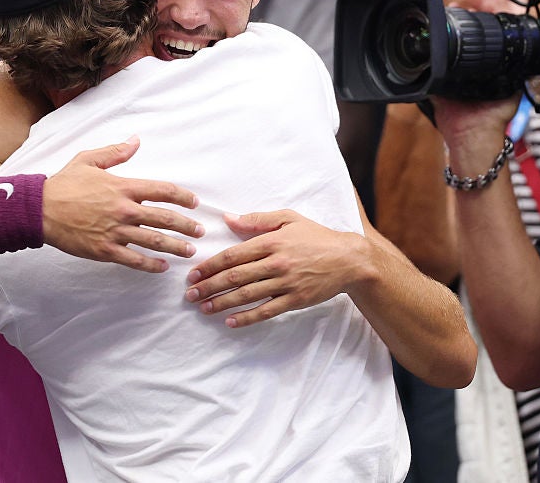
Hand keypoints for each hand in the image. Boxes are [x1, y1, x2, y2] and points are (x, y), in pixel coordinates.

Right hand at [43, 135, 202, 273]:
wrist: (39, 209)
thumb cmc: (63, 184)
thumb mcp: (88, 160)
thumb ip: (115, 152)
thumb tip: (136, 140)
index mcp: (123, 187)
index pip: (162, 190)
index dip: (182, 196)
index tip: (194, 202)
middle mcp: (124, 210)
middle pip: (164, 218)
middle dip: (187, 225)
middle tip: (200, 231)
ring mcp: (115, 232)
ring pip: (154, 241)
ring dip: (175, 247)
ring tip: (190, 252)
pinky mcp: (105, 250)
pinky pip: (134, 260)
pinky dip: (151, 265)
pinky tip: (162, 267)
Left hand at [185, 210, 367, 327]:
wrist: (349, 259)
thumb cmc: (316, 237)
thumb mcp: (288, 218)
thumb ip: (256, 220)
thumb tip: (227, 219)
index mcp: (271, 242)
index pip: (233, 255)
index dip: (210, 265)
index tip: (194, 274)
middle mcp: (276, 263)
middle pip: (235, 277)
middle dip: (209, 286)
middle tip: (190, 294)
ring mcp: (286, 283)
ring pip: (247, 295)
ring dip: (222, 303)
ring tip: (203, 308)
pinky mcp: (295, 300)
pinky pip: (266, 311)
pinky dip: (247, 317)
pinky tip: (230, 321)